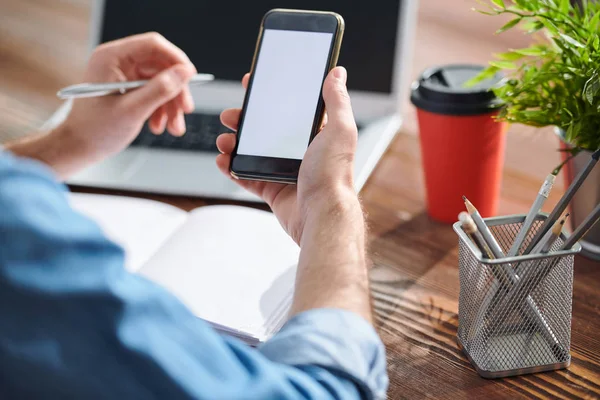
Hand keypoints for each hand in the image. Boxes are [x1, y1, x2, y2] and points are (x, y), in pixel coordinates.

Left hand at [59, 32, 196, 164]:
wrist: (79, 147)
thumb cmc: (95, 130)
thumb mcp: (133, 110)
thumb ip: (161, 89)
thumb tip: (185, 72)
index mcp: (111, 58)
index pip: (152, 45)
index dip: (175, 59)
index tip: (191, 76)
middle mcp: (117, 62)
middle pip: (160, 65)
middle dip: (175, 90)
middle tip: (185, 110)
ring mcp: (123, 75)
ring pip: (160, 81)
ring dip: (171, 104)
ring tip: (173, 127)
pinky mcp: (128, 88)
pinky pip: (154, 92)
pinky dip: (161, 109)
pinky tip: (159, 125)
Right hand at [216, 67, 361, 243]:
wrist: (322, 215)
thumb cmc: (333, 175)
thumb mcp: (339, 130)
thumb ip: (337, 100)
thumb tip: (337, 73)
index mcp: (314, 135)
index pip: (288, 109)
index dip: (270, 96)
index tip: (253, 84)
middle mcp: (298, 152)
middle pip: (264, 129)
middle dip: (244, 119)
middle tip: (231, 115)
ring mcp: (283, 171)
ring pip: (251, 151)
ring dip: (233, 143)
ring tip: (225, 140)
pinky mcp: (272, 190)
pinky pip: (245, 176)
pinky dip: (231, 168)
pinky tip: (223, 160)